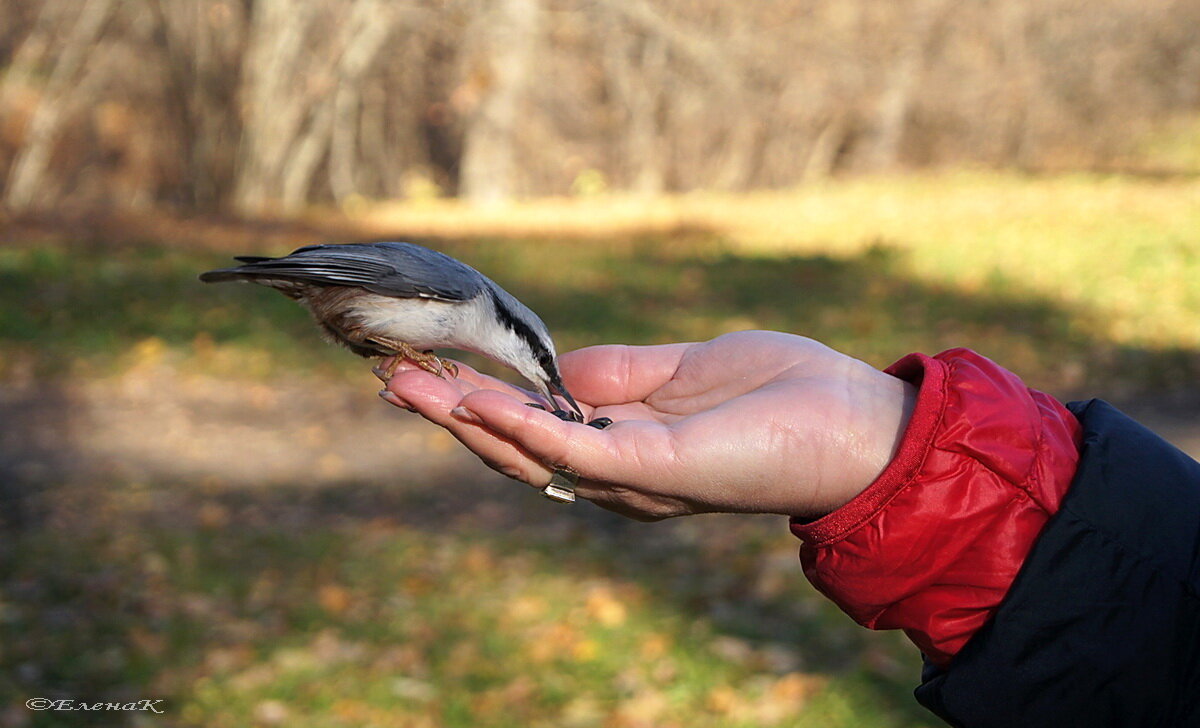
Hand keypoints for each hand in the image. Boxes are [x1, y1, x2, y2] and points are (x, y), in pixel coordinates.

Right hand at [380, 331, 915, 520]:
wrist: (855, 419)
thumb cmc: (781, 391)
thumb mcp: (681, 368)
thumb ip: (616, 374)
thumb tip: (552, 371)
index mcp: (624, 444)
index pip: (535, 425)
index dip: (478, 399)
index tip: (427, 366)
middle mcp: (618, 472)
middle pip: (516, 447)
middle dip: (451, 413)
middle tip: (390, 379)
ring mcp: (633, 475)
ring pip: (531, 454)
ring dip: (466, 419)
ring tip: (408, 385)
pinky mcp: (656, 468)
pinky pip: (574, 448)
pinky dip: (521, 425)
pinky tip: (474, 399)